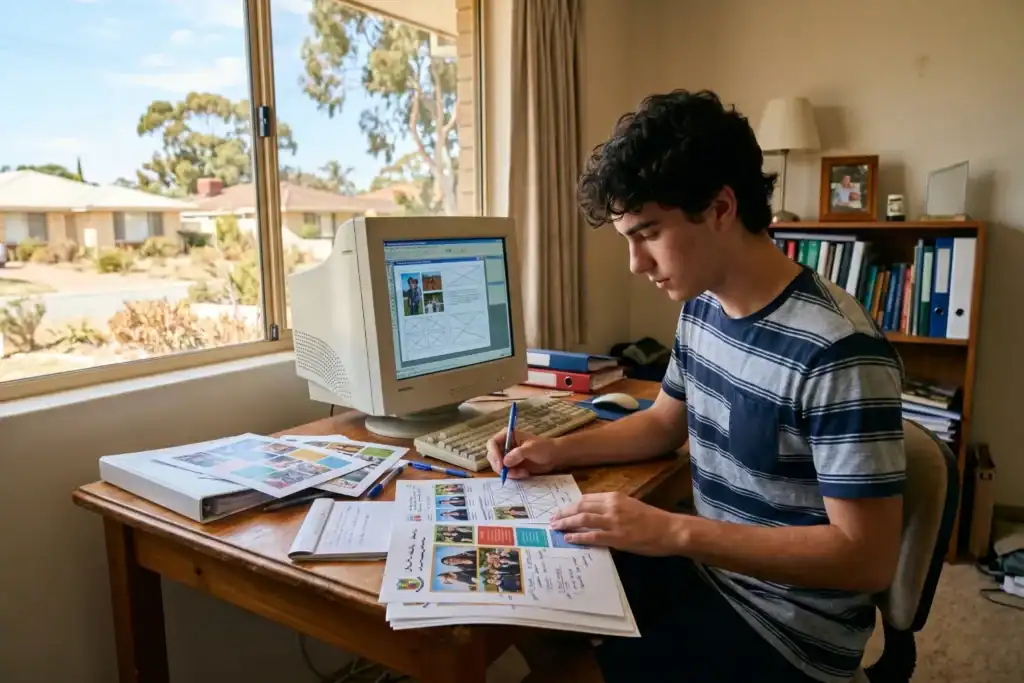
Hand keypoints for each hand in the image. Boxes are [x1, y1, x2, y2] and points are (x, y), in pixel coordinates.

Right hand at [486, 429, 559, 478]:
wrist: (553, 456)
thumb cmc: (544, 448)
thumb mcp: (532, 449)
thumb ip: (518, 454)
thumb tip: (505, 462)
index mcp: (507, 435)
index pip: (492, 443)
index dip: (494, 454)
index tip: (501, 464)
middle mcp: (504, 445)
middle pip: (492, 457)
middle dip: (500, 466)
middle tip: (510, 473)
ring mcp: (507, 456)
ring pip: (498, 467)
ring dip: (509, 473)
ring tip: (523, 473)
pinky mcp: (511, 466)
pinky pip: (506, 473)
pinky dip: (513, 475)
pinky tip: (525, 473)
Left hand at [549, 492, 683, 555]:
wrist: (670, 529)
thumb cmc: (653, 519)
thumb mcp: (631, 505)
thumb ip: (613, 507)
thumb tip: (596, 514)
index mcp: (615, 497)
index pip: (586, 498)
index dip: (572, 504)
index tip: (562, 509)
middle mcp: (611, 506)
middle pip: (580, 507)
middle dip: (564, 513)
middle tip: (552, 519)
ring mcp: (613, 522)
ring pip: (582, 519)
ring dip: (566, 523)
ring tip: (555, 528)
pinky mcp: (616, 537)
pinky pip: (592, 536)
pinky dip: (578, 536)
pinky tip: (569, 538)